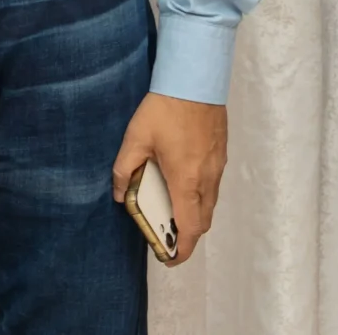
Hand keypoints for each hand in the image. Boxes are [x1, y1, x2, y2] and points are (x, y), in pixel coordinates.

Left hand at [111, 94, 227, 264]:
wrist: (196, 79)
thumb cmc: (165, 108)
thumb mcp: (136, 138)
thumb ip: (124, 169)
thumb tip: (117, 193)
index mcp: (186, 180)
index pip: (190, 228)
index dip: (182, 250)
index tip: (169, 257)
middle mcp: (207, 178)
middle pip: (203, 220)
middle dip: (186, 234)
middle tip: (165, 234)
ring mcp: (217, 166)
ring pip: (210, 203)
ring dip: (194, 213)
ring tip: (170, 208)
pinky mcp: (220, 154)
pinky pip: (213, 186)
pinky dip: (199, 195)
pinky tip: (181, 181)